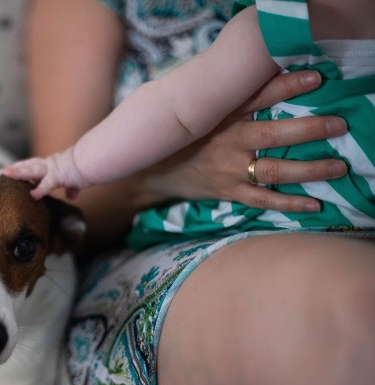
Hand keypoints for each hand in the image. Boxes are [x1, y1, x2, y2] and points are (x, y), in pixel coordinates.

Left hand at [3, 147, 86, 199]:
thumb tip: (71, 196)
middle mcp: (50, 165)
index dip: (21, 167)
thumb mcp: (76, 179)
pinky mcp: (60, 176)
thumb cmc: (87, 168)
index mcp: (52, 165)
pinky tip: (32, 196)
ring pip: (32, 171)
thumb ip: (71, 188)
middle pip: (27, 165)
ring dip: (18, 173)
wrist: (94, 160)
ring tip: (5, 174)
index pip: (33, 165)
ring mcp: (53, 170)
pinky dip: (40, 190)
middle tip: (0, 172)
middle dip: (14, 169)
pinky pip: (47, 184)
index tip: (9, 170)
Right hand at [135, 70, 347, 211]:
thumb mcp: (198, 113)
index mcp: (220, 117)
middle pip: (272, 134)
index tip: (315, 78)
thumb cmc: (182, 137)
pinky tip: (314, 204)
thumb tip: (257, 75)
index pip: (256, 96)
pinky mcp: (228, 191)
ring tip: (338, 167)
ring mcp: (228, 170)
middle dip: (308, 129)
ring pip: (274, 170)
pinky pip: (262, 199)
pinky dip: (289, 203)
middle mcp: (226, 142)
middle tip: (337, 125)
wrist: (151, 171)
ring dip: (309, 170)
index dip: (285, 86)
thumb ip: (225, 97)